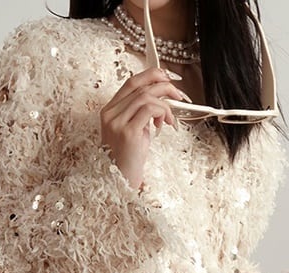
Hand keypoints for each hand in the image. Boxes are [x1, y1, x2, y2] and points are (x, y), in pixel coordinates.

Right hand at [99, 67, 185, 188]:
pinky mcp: (128, 132)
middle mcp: (111, 114)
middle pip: (140, 86)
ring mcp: (117, 122)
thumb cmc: (128, 159)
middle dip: (164, 86)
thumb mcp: (135, 131)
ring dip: (165, 105)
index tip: (167, 78)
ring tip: (169, 119)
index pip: (131, 82)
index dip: (151, 75)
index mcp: (110, 110)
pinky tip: (164, 124)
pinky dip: (163, 113)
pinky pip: (150, 109)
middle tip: (178, 96)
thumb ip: (142, 114)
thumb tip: (162, 101)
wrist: (119, 180)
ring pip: (147, 97)